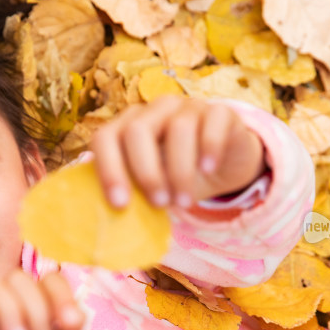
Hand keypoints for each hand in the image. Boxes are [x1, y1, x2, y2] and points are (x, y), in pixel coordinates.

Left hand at [90, 96, 265, 208]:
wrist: (223, 164)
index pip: (106, 137)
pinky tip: (209, 170)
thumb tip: (114, 223)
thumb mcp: (154, 185)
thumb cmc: (178, 176)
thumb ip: (134, 193)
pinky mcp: (220, 111)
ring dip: (180, 170)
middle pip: (138, 130)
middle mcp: (155, 110)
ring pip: (179, 128)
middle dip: (146, 172)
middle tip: (159, 204)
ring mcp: (188, 106)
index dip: (109, 169)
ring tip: (184, 201)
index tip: (120, 204)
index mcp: (128, 125)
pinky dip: (210, 147)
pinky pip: (213, 122)